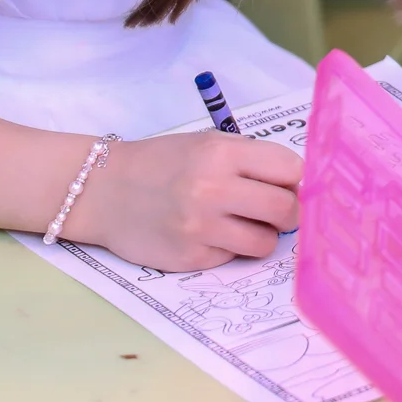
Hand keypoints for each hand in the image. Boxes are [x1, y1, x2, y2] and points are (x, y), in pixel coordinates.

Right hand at [74, 131, 301, 270]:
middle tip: (274, 210)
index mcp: (222, 153)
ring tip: (240, 223)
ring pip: (267, 242)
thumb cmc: (163, 164)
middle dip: (288, 212)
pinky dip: (230, 248)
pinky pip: (234, 257)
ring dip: (262, 235)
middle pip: (287, 209)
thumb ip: (253, 160)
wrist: (101, 191)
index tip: (282, 183)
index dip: (292, 179)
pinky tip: (209, 234)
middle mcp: (213, 189)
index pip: (292, 170)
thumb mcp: (208, 144)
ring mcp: (201, 227)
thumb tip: (300, 186)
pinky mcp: (190, 257)